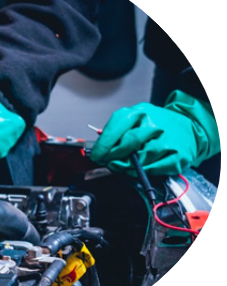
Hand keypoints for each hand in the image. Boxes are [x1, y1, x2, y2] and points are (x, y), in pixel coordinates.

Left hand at [90, 90, 219, 175]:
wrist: (189, 126)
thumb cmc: (158, 123)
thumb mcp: (136, 119)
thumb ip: (117, 131)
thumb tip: (100, 148)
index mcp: (140, 113)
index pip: (116, 129)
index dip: (103, 145)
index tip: (97, 155)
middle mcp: (155, 125)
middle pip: (128, 144)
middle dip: (113, 156)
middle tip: (107, 162)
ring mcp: (167, 141)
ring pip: (140, 159)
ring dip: (127, 166)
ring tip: (123, 165)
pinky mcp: (177, 156)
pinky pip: (153, 169)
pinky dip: (142, 172)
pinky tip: (139, 168)